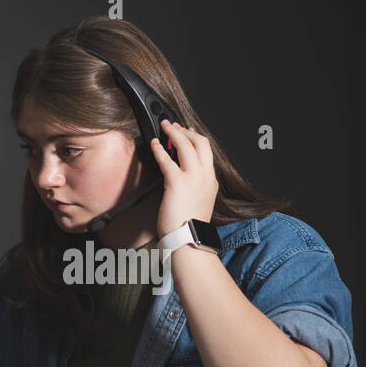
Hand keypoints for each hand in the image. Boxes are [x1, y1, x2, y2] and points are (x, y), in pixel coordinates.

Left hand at [151, 119, 218, 238]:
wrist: (189, 240)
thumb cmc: (189, 227)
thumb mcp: (199, 202)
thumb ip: (195, 187)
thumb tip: (182, 179)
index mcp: (211, 181)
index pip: (207, 151)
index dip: (196, 137)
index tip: (187, 132)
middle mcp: (205, 176)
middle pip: (200, 142)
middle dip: (186, 130)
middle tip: (175, 126)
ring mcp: (193, 178)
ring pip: (186, 145)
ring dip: (174, 132)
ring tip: (164, 127)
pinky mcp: (177, 182)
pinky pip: (167, 159)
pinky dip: (159, 148)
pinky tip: (154, 144)